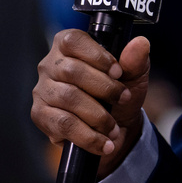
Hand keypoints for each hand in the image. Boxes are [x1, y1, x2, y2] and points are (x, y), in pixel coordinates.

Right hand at [31, 29, 151, 178]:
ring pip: (68, 98)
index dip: (97, 56)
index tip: (118, 72)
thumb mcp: (134, 75)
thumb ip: (135, 59)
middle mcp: (50, 65)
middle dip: (104, 88)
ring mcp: (43, 90)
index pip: (73, 41)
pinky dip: (88, 136)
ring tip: (114, 126)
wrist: (114, 127)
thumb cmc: (119, 93)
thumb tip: (140, 44)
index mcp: (69, 46)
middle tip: (123, 99)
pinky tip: (103, 142)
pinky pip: (63, 124)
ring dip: (98, 115)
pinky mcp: (41, 115)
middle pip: (72, 71)